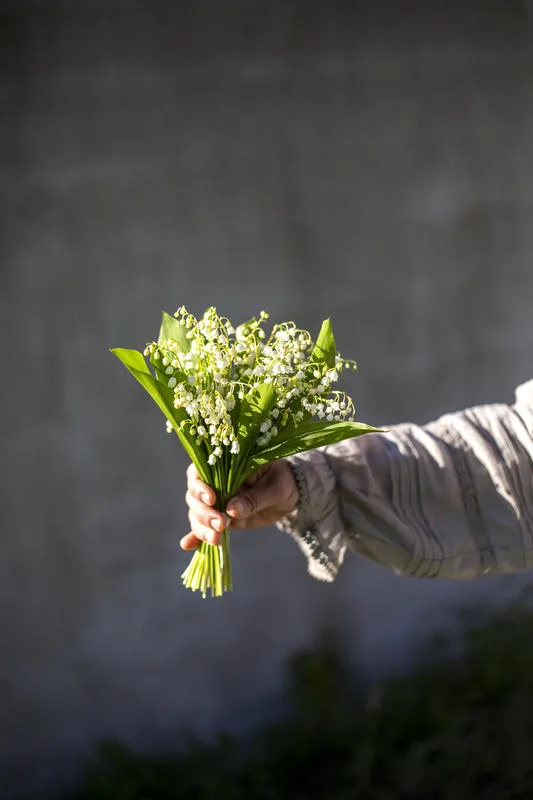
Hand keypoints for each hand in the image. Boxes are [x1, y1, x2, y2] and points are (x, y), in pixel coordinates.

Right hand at [181, 460, 299, 549]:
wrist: (291, 494)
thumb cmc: (284, 481)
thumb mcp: (275, 487)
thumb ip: (254, 498)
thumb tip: (231, 511)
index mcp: (224, 464)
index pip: (200, 472)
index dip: (199, 486)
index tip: (212, 500)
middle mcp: (215, 482)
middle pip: (194, 496)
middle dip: (204, 513)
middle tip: (220, 524)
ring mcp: (217, 501)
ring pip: (197, 514)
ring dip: (201, 527)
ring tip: (215, 539)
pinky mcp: (222, 518)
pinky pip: (205, 527)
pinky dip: (196, 536)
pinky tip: (189, 545)